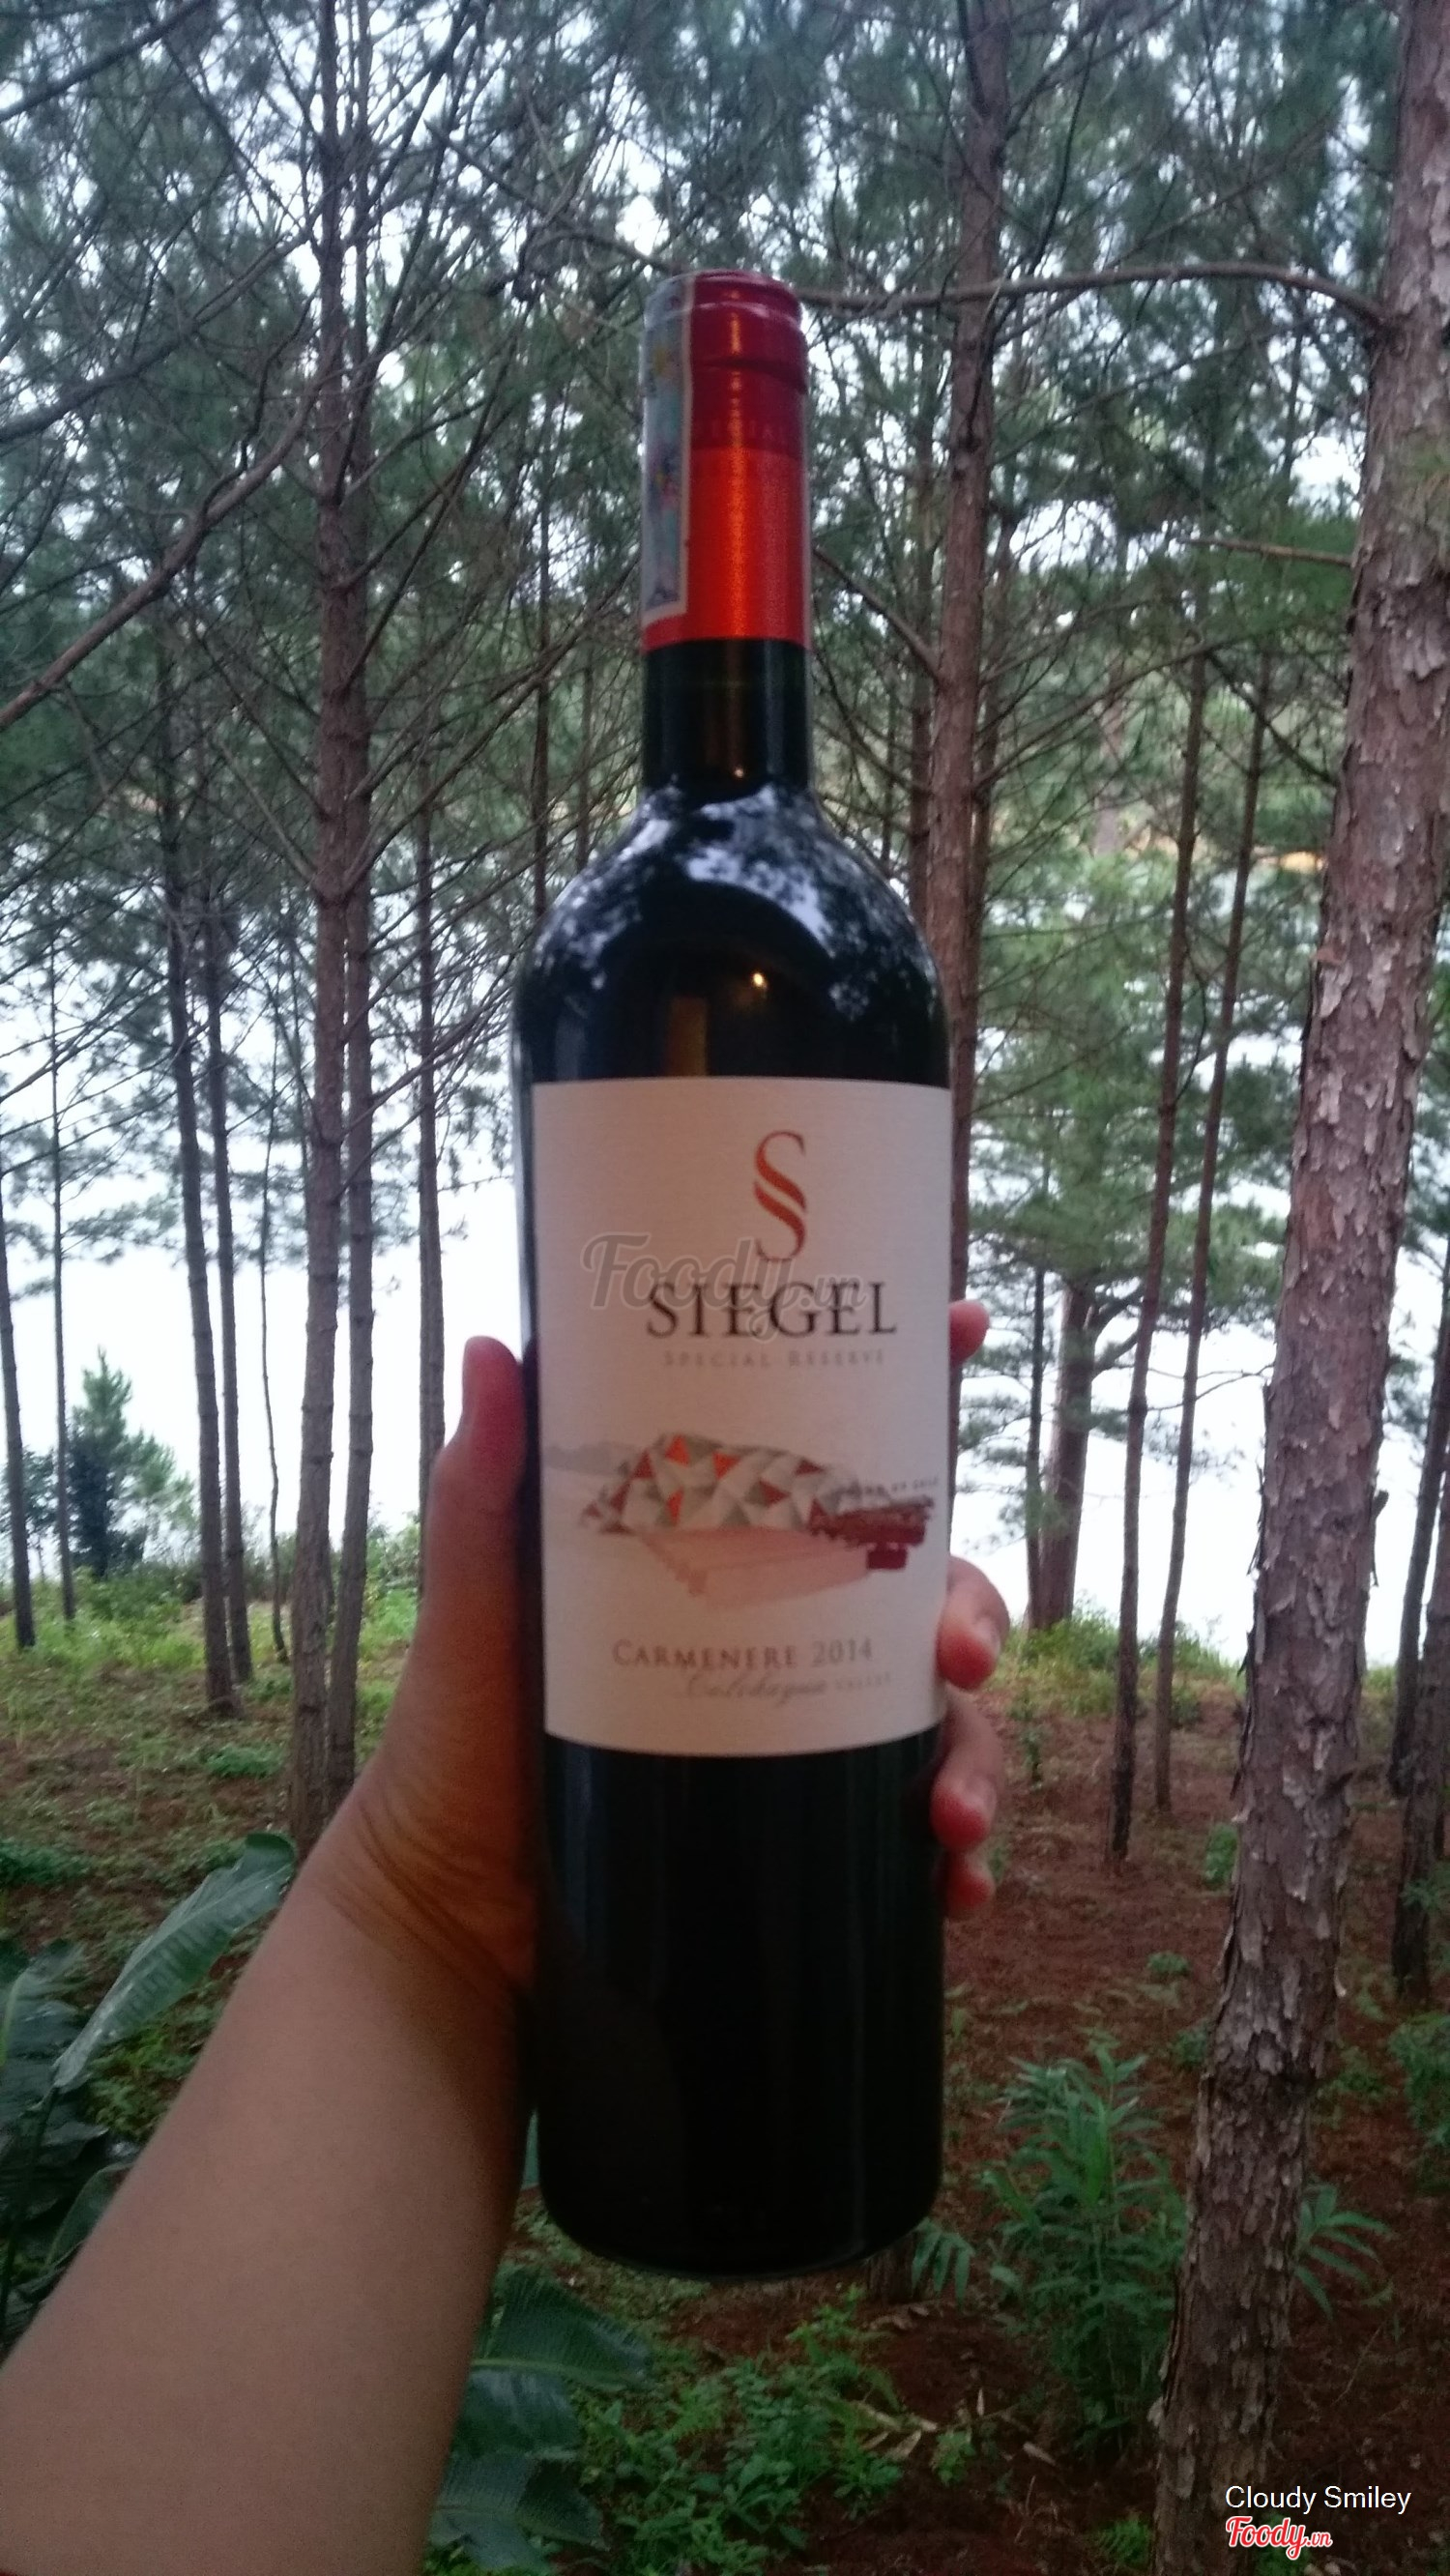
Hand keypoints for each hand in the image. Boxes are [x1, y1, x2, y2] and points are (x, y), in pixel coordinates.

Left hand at [312, 1305, 1008, 1992]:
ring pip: (940, 1720)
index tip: (962, 1329)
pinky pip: (907, 1840)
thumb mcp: (480, 1602)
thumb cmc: (461, 1730)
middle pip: (923, 1590)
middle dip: (970, 1612)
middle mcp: (785, 1630)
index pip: (839, 1456)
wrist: (449, 1903)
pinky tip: (952, 1890)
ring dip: (977, 1758)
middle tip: (957, 1655)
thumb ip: (484, 1488)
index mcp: (728, 1553)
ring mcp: (804, 1736)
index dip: (912, 1383)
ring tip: (951, 1818)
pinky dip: (953, 1866)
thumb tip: (489, 1349)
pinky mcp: (806, 1832)